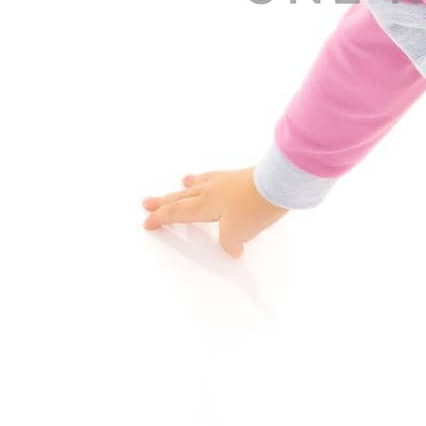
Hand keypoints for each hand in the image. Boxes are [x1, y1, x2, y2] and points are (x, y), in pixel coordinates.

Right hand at [140, 167, 288, 256]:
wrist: (278, 183)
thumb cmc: (255, 207)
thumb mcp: (237, 232)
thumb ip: (229, 242)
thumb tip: (233, 249)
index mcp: (205, 204)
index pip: (177, 212)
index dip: (161, 218)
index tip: (148, 222)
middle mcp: (211, 189)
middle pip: (182, 196)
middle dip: (164, 201)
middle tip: (148, 202)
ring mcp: (227, 180)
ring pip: (200, 183)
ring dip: (187, 186)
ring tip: (182, 183)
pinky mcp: (242, 176)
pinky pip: (219, 177)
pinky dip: (211, 179)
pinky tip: (217, 179)